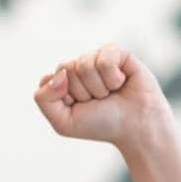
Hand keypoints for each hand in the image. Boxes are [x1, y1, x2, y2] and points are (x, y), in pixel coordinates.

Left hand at [32, 44, 180, 181]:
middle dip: (82, 93)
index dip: (64, 98)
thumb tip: (58, 73)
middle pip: (66, 69)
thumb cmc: (102, 125)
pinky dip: (112, 77)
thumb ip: (44, 99)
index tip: (80, 109)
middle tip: (99, 102)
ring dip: (99, 87)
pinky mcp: (117, 52)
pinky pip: (104, 58)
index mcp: (64, 82)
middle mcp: (79, 67)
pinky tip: (122, 83)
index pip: (49, 79)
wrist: (136, 128)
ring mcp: (98, 58)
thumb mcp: (63, 122)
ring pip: (84, 64)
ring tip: (111, 94)